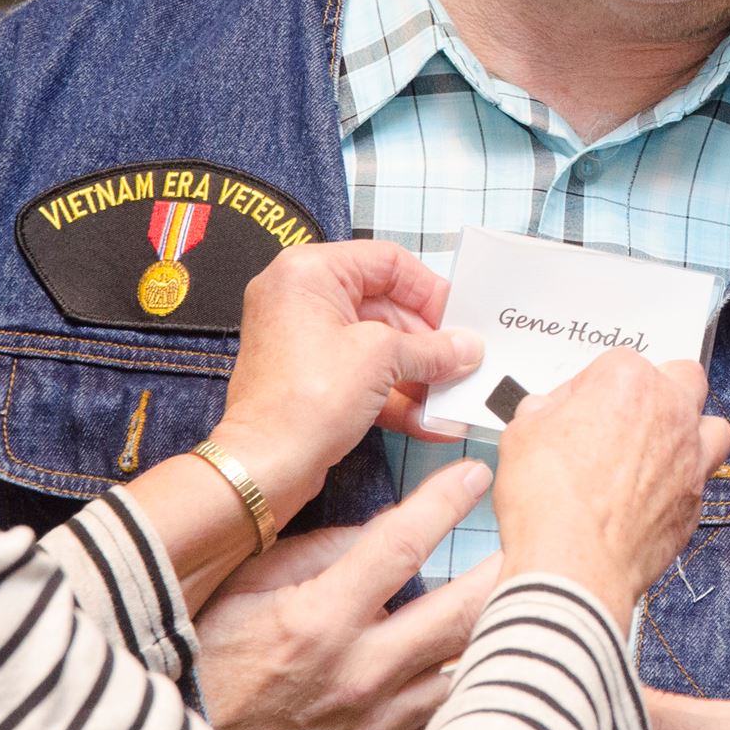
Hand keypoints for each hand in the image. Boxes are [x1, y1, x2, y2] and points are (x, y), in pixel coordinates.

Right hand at [199, 456, 503, 729]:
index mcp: (318, 620)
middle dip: (506, 565)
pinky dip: (472, 691)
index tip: (476, 474)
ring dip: (501, 629)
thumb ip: (316, 551)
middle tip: (532, 532)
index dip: (446, 502)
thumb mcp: (243, 589)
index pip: (402, 544)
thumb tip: (381, 526)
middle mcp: (356, 673)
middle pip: (461, 609)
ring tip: (530, 594)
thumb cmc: (207, 665)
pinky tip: (491, 663)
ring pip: (468, 669)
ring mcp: (373, 726)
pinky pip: (446, 724)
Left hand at [207, 239, 482, 522]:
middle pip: (386, 306)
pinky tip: (431, 422)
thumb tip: (466, 348)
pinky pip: (362, 374)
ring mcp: (304, 340)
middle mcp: (302, 298)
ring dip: (418, 373)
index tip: (460, 320)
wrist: (264, 467)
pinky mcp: (310, 378)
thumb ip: (432, 348)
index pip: (387, 262)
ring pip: (377, 345)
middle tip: (463, 362)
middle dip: (428, 342)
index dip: (429, 291)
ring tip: (453, 397)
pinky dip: (395, 394)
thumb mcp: (382, 359)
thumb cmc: (306, 400)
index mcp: (309, 272)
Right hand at [493, 349, 729, 629]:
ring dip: (690, 432)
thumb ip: (543, 410)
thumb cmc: (547, 499)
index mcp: (629, 381)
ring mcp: (691, 459)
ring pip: (711, 427)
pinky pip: (699, 481)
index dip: (587, 389)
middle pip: (681, 379)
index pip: (613, 364)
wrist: (572, 566)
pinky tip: (650, 498)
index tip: (570, 412)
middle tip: (622, 418)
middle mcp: (671, 412)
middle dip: (656, 391)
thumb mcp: (521, 434)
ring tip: (657, 451)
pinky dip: (679, 484)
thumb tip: (550, 412)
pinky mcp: (695, 503)